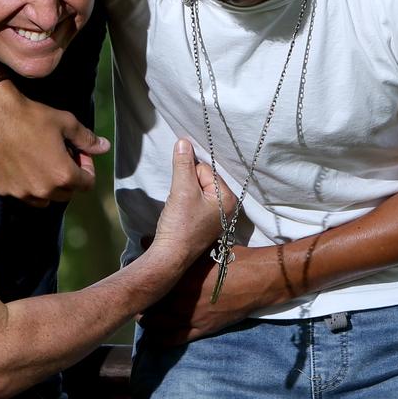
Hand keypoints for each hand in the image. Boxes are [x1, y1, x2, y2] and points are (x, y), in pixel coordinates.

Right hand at [0, 83, 109, 205]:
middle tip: (61, 157)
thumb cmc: (32, 117)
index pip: (86, 184)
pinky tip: (21, 165)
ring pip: (43, 199)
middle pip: (66, 194)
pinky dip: (25, 184)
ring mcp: (20, 192)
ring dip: (48, 186)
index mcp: (62, 175)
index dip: (86, 168)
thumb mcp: (66, 123)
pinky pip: (21, 193)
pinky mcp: (2, 189)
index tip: (78, 153)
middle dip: (68, 178)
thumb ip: (87, 139)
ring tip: (42, 164)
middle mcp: (43, 190)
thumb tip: (105, 147)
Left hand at [140, 243, 281, 344]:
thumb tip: (143, 239)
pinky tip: (154, 336)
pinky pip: (176, 339)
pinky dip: (162, 338)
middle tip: (134, 298)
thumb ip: (174, 247)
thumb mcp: (202, 249)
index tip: (130, 278)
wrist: (258, 279)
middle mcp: (184, 299)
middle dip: (141, 303)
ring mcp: (192, 316)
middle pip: (151, 306)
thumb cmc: (232, 259)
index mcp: (182, 277)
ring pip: (159, 325)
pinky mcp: (203, 329)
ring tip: (141, 315)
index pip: (151, 284)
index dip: (138, 283)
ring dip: (148, 321)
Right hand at [152, 139, 234, 268]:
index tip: (183, 195)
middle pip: (202, 179)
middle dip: (187, 186)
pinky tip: (181, 216)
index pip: (205, 170)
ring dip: (184, 195)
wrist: (170, 256)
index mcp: (227, 198)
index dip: (189, 177)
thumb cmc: (180, 225)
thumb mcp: (181, 190)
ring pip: (196, 190)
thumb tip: (183, 141)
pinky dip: (184, 204)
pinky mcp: (205, 223)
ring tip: (180, 211)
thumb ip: (183, 164)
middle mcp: (227, 207)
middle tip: (181, 204)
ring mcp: (216, 217)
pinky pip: (195, 202)